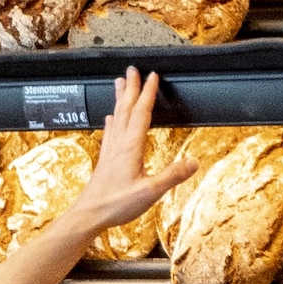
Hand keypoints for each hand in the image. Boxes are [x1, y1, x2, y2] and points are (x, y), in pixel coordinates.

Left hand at [65, 67, 172, 236]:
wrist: (88, 215)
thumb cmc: (116, 204)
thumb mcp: (150, 192)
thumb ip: (172, 176)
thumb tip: (194, 162)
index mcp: (130, 147)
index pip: (141, 114)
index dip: (148, 94)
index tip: (153, 76)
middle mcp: (118, 144)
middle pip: (125, 109)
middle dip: (131, 88)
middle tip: (132, 69)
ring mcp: (110, 151)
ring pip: (116, 117)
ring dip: (120, 99)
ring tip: (119, 83)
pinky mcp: (105, 160)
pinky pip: (110, 132)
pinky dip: (112, 120)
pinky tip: (110, 118)